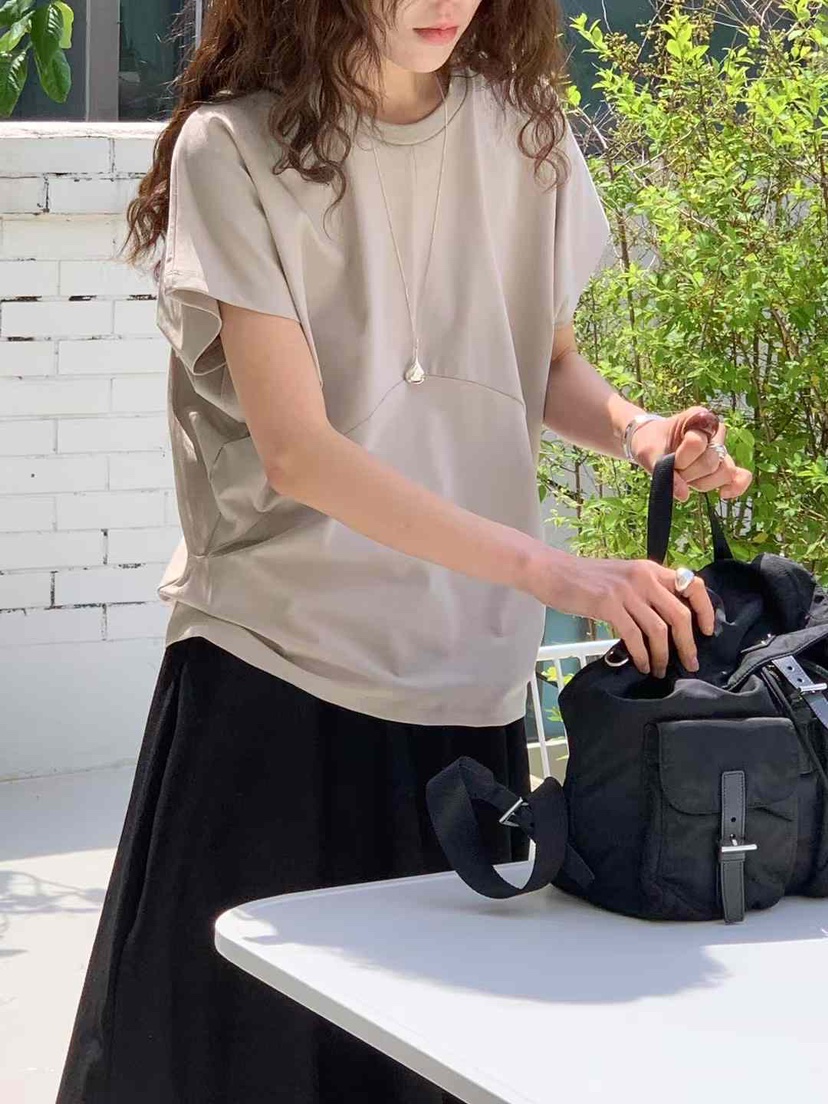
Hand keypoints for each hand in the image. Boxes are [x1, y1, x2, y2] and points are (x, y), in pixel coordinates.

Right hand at [532, 552, 715, 676]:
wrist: (553, 571)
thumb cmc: (585, 579)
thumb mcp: (623, 578)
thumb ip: (645, 591)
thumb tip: (666, 621)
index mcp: (650, 569)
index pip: (692, 584)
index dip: (705, 610)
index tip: (706, 631)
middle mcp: (643, 577)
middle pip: (680, 614)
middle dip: (688, 644)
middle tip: (690, 663)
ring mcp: (626, 591)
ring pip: (659, 629)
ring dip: (664, 655)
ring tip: (660, 669)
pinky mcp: (608, 604)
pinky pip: (635, 635)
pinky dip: (642, 654)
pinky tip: (641, 664)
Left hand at [630, 406, 753, 501]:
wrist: (652, 444)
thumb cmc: (650, 444)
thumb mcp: (647, 454)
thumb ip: (662, 471)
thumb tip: (684, 495)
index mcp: (697, 417)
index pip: (697, 443)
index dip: (681, 458)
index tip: (668, 460)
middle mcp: (714, 430)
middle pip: (712, 460)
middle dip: (690, 473)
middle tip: (675, 470)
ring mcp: (722, 448)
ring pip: (725, 471)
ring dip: (703, 482)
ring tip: (687, 478)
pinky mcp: (725, 465)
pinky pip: (740, 476)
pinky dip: (736, 487)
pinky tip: (723, 494)